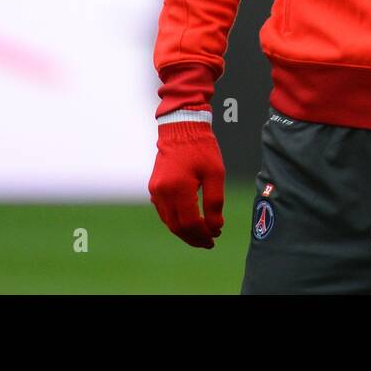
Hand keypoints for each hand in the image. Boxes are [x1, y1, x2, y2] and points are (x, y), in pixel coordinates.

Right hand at [148, 119, 224, 248]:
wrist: (181, 127)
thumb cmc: (202, 148)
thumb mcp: (215, 174)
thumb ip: (215, 203)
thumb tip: (215, 227)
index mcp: (178, 188)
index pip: (190, 223)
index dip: (203, 234)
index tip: (216, 236)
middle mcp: (162, 192)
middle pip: (177, 227)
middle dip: (194, 238)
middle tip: (209, 242)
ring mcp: (155, 190)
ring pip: (169, 221)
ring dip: (184, 231)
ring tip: (201, 235)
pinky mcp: (154, 187)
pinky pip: (164, 212)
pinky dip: (176, 221)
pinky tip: (189, 222)